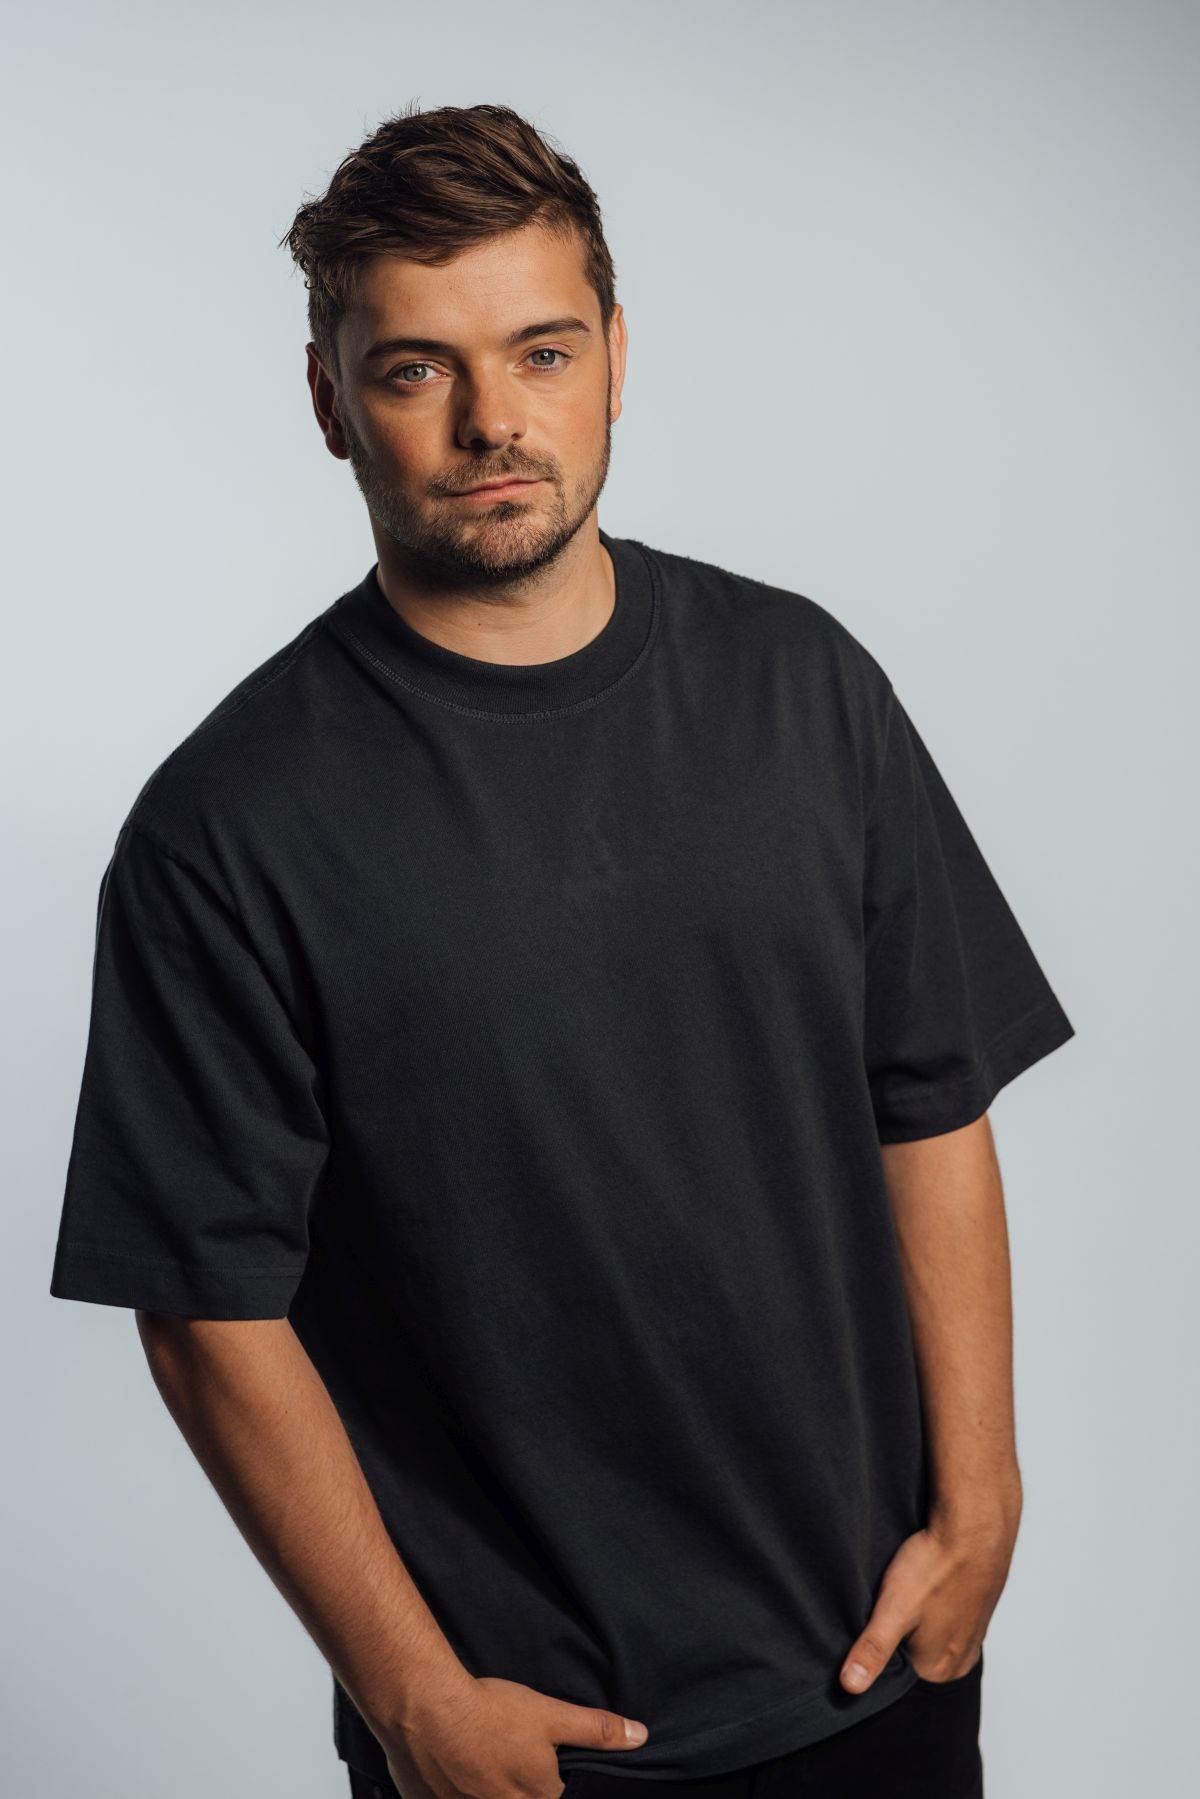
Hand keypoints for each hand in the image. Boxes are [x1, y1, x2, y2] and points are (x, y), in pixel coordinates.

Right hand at [378, 1673, 648, 1798]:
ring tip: (489, 1765)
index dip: (559, 1787)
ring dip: (493, 1788)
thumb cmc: (489, 1713)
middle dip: (525, 1787)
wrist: (423, 1710)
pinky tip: (460, 1772)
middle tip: (512, 1760)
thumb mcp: (550, 1715)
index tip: (549, 1774)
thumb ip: (595, 1730)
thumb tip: (640, 1737)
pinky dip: (461, 1792)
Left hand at [839, 1508, 1019, 1692]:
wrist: (975, 1528)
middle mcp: (959, 1662)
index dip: (876, 1646)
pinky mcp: (976, 1613)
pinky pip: (944, 1618)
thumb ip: (873, 1650)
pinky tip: (926, 1584)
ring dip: (915, 1617)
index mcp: (937, 1670)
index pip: (893, 1673)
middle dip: (896, 1634)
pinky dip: (932, 1605)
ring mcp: (971, 1637)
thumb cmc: (935, 1568)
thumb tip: (850, 1687)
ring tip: (911, 1590)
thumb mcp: (893, 1609)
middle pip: (912, 1656)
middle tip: (889, 1600)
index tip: (871, 1619)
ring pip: (928, 1635)